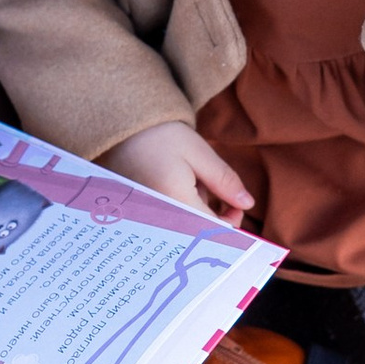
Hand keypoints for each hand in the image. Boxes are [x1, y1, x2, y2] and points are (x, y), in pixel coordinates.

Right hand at [106, 122, 255, 220]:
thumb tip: (247, 204)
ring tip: (188, 182)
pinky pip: (167, 223)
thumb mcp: (198, 152)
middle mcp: (158, 218)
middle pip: (198, 235)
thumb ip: (225, 180)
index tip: (236, 202)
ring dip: (195, 211)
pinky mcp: (138, 216)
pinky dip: (179, 210)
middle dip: (212, 215)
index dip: (232, 220)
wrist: (117, 128)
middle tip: (209, 186)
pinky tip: (174, 188)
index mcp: (176, 203)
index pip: (213, 231)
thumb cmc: (159, 135)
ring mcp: (146, 219)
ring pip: (184, 229)